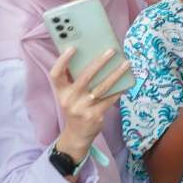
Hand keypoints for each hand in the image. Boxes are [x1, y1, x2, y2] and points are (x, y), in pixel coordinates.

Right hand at [50, 47, 129, 163]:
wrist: (77, 134)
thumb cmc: (75, 107)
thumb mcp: (69, 95)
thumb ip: (74, 79)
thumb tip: (91, 56)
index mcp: (61, 92)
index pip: (56, 74)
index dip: (62, 60)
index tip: (73, 48)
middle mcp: (69, 99)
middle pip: (84, 77)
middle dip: (99, 62)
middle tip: (111, 50)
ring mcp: (82, 108)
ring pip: (102, 87)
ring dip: (116, 74)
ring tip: (126, 63)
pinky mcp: (95, 115)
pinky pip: (110, 98)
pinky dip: (119, 89)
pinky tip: (127, 81)